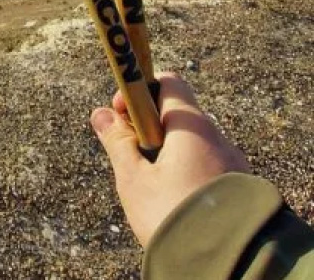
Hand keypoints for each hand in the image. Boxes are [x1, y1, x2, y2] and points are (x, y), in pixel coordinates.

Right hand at [90, 73, 250, 246]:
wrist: (227, 265)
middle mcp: (218, 138)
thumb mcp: (134, 179)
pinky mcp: (242, 190)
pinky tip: (175, 202)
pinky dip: (188, 174)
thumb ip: (117, 142)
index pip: (168, 82)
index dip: (139, 90)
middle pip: (178, 115)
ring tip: (152, 186)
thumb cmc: (174, 216)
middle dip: (149, 128)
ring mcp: (234, 164)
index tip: (120, 113)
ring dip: (169, 154)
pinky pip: (209, 168)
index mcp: (192, 126)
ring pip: (193, 145)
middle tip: (131, 156)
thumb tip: (100, 114)